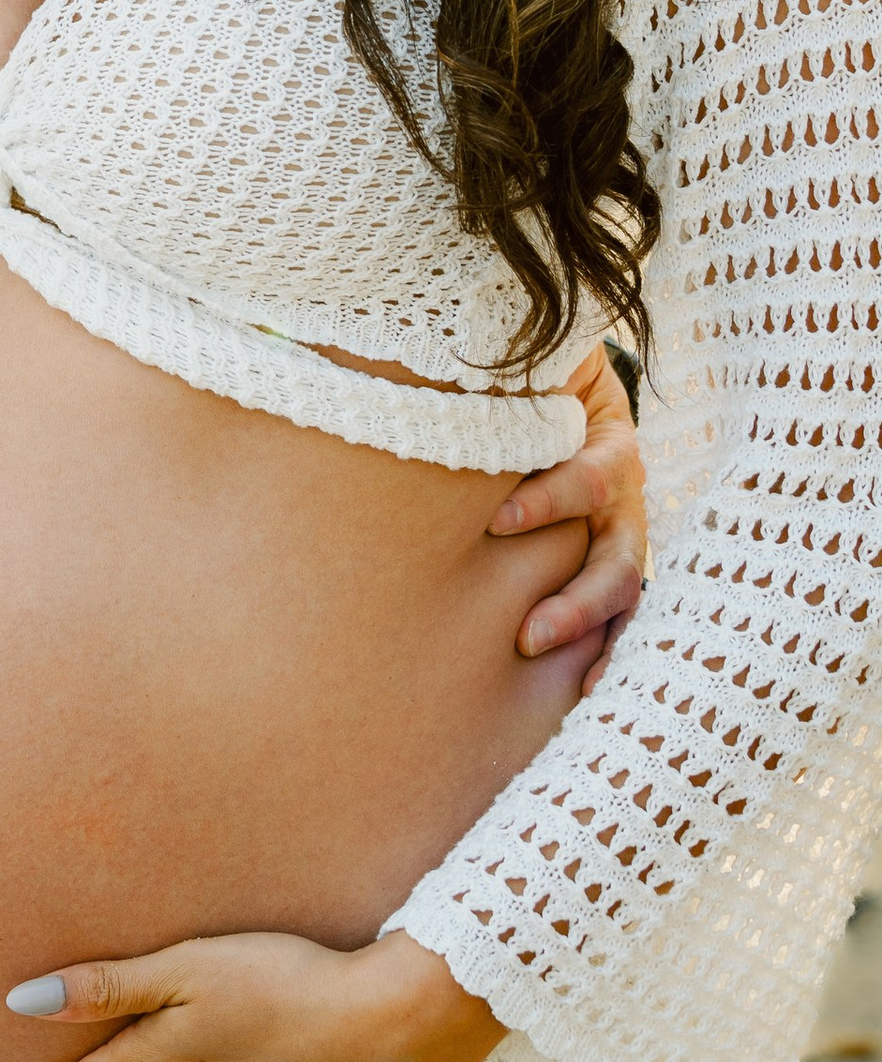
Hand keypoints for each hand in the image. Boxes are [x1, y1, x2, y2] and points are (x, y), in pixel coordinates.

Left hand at [492, 337, 645, 681]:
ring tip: (550, 665)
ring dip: (586, 630)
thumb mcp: (527, 371)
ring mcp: (621, 531)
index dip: (549, 501)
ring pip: (621, 590)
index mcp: (605, 442)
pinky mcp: (610, 559)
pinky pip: (619, 614)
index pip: (587, 478)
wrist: (558, 376)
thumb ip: (505, 386)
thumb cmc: (527, 378)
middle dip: (577, 601)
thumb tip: (438, 384)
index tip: (497, 522)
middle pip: (616, 554)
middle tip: (527, 635)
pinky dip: (605, 650)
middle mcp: (622, 494)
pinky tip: (584, 689)